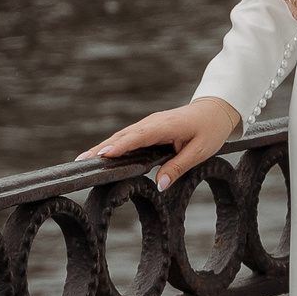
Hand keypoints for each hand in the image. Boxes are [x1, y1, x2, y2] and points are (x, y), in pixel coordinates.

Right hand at [81, 97, 240, 189]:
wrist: (215, 110)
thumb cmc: (210, 130)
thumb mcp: (200, 152)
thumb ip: (178, 167)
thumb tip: (159, 185)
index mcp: (165, 126)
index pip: (138, 137)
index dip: (119, 146)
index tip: (102, 155)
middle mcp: (153, 122)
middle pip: (123, 136)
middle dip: (102, 148)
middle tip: (81, 161)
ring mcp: (149, 123)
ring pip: (123, 135)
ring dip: (104, 146)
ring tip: (84, 160)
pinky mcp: (149, 128)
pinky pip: (129, 136)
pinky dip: (114, 144)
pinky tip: (102, 155)